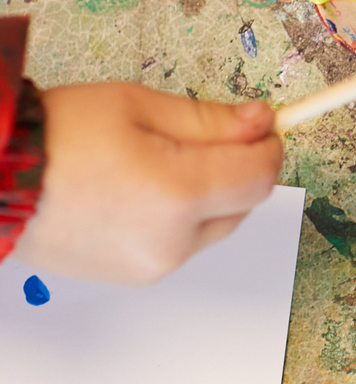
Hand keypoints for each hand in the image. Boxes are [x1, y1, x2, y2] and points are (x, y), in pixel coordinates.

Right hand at [14, 83, 282, 284]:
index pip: (260, 176)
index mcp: (176, 195)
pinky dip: (184, 214)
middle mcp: (169, 242)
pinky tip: (150, 184)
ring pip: (217, 224)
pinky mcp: (133, 277)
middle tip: (215, 130)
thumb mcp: (141, 106)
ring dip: (214, 190)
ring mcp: (151, 266)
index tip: (265, 120)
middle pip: (244, 203)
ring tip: (166, 156)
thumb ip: (211, 120)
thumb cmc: (57, 137)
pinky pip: (184, 242)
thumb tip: (261, 123)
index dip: (270, 144)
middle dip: (241, 164)